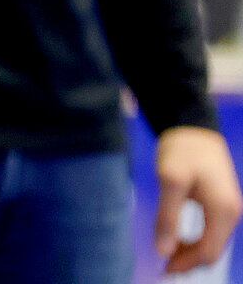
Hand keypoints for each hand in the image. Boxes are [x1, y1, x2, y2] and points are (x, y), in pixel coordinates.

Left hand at [155, 125, 241, 272]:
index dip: (185, 263)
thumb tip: (163, 251)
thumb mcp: (169, 180)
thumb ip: (167, 216)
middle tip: (161, 265)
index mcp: (223, 211)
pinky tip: (176, 238)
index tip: (162, 268)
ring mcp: (228, 208)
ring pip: (212, 242)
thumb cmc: (182, 149)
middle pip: (212, 251)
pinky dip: (195, 239)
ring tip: (166, 253)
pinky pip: (211, 231)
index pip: (208, 252)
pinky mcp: (220, 203)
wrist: (193, 126)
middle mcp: (231, 213)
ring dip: (191, 251)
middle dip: (188, 260)